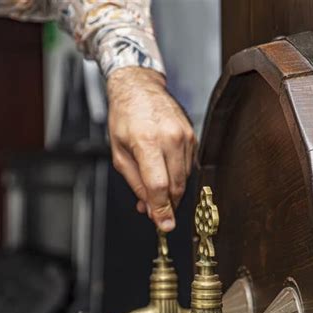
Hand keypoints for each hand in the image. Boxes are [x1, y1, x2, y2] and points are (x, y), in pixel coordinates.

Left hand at [107, 67, 196, 231]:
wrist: (140, 87)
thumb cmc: (126, 117)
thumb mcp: (119, 154)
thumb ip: (135, 183)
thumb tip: (149, 207)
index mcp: (147, 142)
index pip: (158, 186)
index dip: (161, 210)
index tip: (164, 225)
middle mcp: (170, 138)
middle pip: (175, 187)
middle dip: (167, 205)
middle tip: (156, 214)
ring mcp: (185, 137)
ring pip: (184, 180)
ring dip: (171, 192)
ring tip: (155, 191)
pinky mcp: (193, 137)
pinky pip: (188, 167)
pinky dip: (177, 177)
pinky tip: (164, 174)